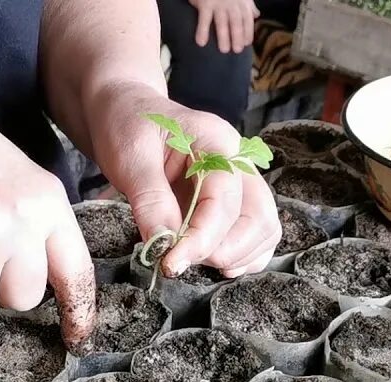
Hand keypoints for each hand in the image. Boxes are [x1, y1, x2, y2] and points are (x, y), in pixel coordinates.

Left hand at [88, 84, 279, 277]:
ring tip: (192, 259)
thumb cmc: (127, 125)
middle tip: (181, 260)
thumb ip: (150, 199)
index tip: (171, 262)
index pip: (226, 201)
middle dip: (224, 250)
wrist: (125, 111)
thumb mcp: (130, 156)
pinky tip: (210, 261)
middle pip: (260, 218)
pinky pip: (255, 235)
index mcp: (218, 143)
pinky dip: (240, 256)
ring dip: (236, 256)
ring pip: (265, 230)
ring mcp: (239, 183)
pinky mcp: (232, 201)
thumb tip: (164, 244)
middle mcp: (239, 163)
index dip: (202, 239)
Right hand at [189, 0, 259, 52]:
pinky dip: (202, 31)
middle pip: (236, 22)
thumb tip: (256, 15)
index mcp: (242, 1)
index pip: (247, 19)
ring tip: (224, 50)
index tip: (246, 44)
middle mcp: (232, 3)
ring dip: (223, 37)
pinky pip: (204, 19)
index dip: (248, 31)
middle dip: (238, 36)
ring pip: (222, 22)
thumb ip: (248, 5)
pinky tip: (201, 43)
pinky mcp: (205, 4)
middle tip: (237, 50)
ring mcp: (218, 3)